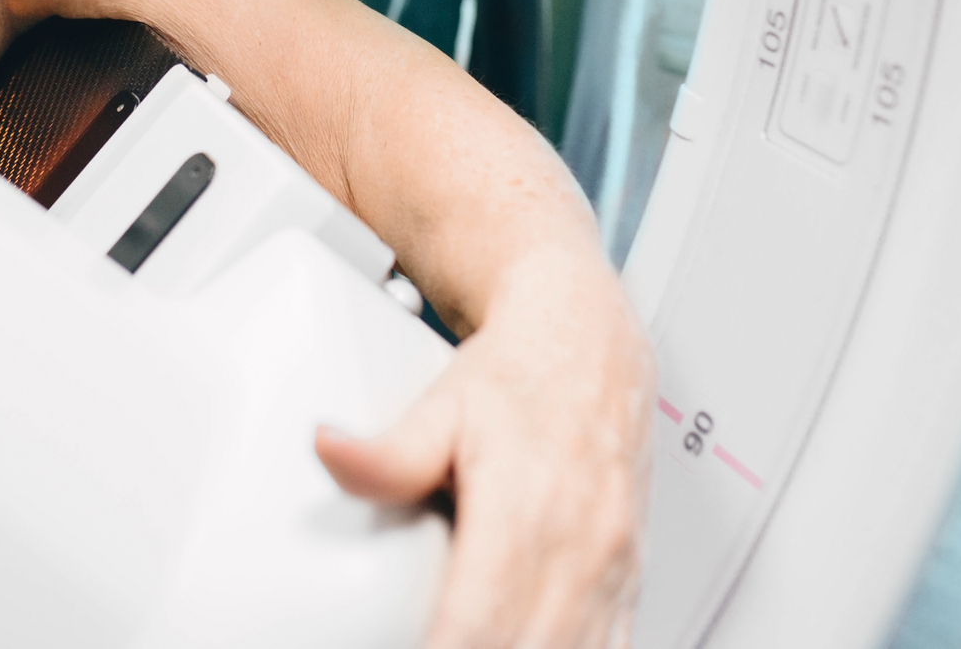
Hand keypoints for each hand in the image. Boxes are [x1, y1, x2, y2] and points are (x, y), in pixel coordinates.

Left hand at [317, 260, 654, 648]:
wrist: (588, 343)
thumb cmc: (519, 376)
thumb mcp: (442, 405)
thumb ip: (388, 452)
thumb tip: (329, 451)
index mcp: (526, 507)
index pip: (479, 621)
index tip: (409, 647)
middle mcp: (581, 543)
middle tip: (423, 643)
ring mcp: (612, 565)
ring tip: (466, 639)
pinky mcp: (630, 577)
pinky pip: (612, 646)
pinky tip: (526, 639)